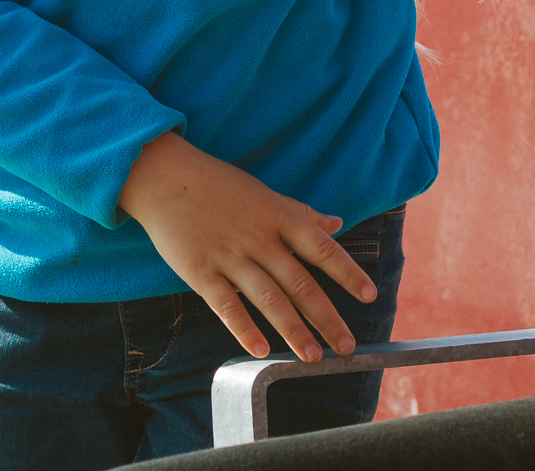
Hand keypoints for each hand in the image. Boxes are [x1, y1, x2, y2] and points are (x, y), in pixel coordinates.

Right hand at [117, 129, 378, 361]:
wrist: (165, 177)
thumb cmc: (218, 185)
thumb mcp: (265, 193)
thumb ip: (301, 213)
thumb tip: (337, 222)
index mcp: (278, 217)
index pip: (322, 248)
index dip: (347, 271)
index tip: (370, 294)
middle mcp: (259, 238)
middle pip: (300, 282)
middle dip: (326, 317)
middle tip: (347, 346)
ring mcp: (230, 256)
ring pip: (269, 299)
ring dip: (293, 330)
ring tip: (312, 357)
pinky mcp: (201, 272)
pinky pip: (226, 305)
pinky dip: (244, 328)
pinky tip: (261, 350)